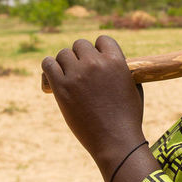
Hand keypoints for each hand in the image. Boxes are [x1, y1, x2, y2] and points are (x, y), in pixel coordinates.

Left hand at [41, 36, 145, 165]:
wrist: (116, 141)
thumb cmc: (128, 118)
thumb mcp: (133, 88)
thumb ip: (122, 71)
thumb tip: (113, 62)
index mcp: (116, 61)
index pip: (102, 40)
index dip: (99, 49)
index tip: (97, 59)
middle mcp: (95, 64)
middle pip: (80, 45)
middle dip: (81, 56)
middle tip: (81, 70)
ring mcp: (77, 75)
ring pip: (63, 54)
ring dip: (65, 62)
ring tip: (67, 74)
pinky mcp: (61, 87)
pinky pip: (48, 65)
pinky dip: (49, 67)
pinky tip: (53, 73)